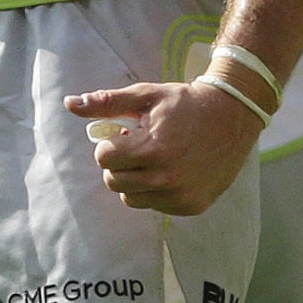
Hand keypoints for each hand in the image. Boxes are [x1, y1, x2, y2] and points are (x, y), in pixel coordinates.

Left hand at [64, 80, 261, 215]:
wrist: (233, 117)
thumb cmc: (185, 103)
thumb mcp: (146, 96)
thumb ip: (106, 102)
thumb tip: (69, 103)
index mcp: (152, 149)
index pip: (104, 159)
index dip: (110, 145)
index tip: (126, 134)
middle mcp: (166, 178)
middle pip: (113, 182)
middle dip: (119, 163)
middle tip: (138, 146)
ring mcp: (180, 196)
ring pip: (131, 198)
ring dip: (135, 180)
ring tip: (156, 158)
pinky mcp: (192, 207)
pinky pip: (155, 206)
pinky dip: (157, 191)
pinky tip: (173, 169)